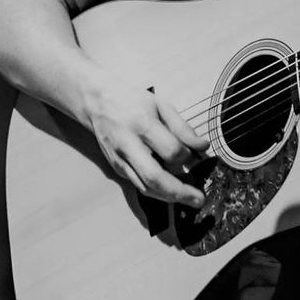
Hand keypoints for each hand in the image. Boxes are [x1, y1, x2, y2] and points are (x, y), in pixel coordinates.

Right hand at [82, 80, 211, 207]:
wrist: (96, 102)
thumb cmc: (130, 100)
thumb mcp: (161, 105)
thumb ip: (182, 127)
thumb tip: (202, 146)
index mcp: (142, 125)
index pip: (171, 150)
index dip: (188, 156)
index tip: (198, 155)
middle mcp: (128, 146)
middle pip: (155, 178)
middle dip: (180, 192)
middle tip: (199, 199)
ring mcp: (120, 160)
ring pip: (145, 188)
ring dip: (169, 197)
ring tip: (189, 198)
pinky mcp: (116, 168)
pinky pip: (139, 185)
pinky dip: (157, 191)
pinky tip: (171, 190)